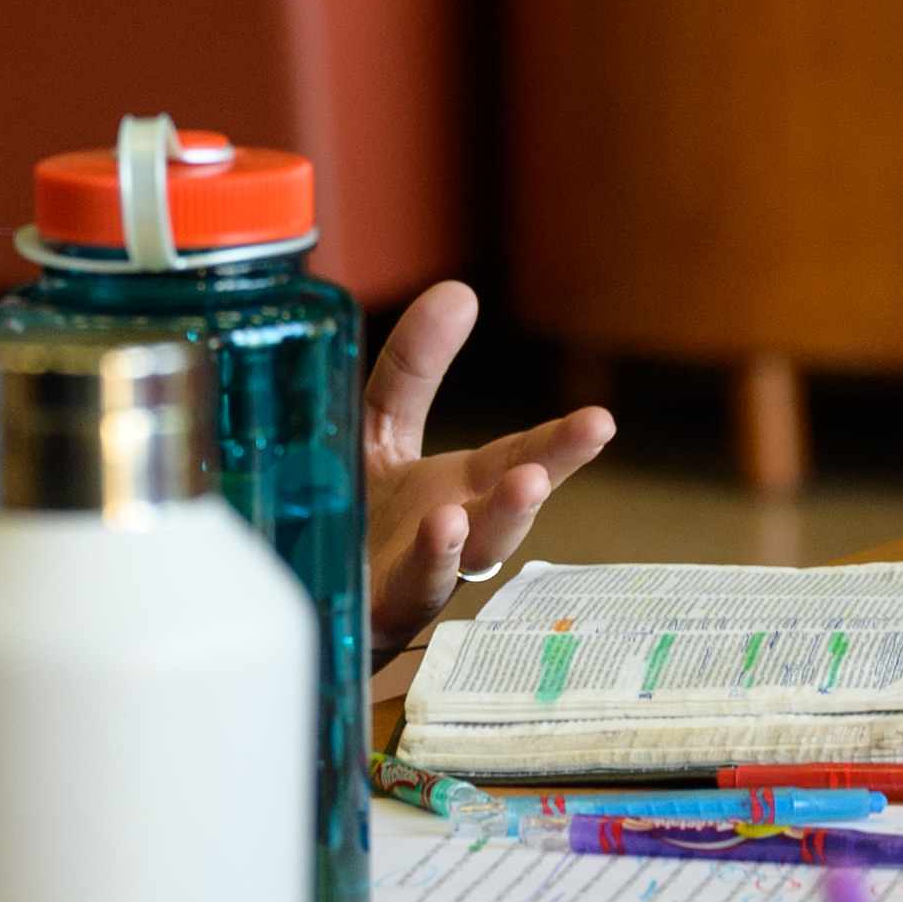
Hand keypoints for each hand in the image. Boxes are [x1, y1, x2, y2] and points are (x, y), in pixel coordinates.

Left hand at [361, 280, 615, 644]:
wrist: (300, 597)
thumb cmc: (350, 516)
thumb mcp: (376, 427)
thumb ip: (413, 367)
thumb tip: (460, 291)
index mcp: (457, 490)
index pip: (518, 458)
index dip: (560, 441)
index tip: (602, 421)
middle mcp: (452, 535)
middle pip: (508, 503)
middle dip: (552, 467)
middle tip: (592, 433)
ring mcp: (419, 575)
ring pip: (473, 552)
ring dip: (504, 517)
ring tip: (527, 481)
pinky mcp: (379, 610)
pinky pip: (413, 587)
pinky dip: (433, 559)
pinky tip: (444, 529)